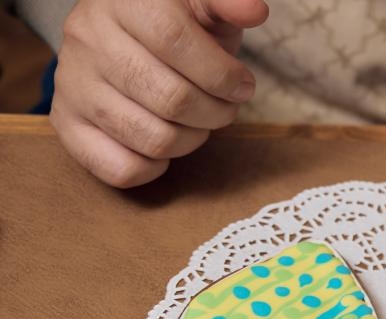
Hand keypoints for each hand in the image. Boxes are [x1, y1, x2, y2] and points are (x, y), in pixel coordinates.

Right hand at [51, 0, 267, 186]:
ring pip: (153, 139)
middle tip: (226, 107)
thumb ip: (227, 4)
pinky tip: (165, 142)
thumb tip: (253, 10)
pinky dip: (155, 167)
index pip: (176, 40)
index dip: (221, 73)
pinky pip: (121, 169)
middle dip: (216, 112)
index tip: (243, 85)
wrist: (120, 34)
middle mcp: (88, 39)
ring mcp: (73, 83)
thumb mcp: (202, 6)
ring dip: (193, 140)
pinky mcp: (67, 122)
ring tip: (199, 122)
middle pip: (171, 99)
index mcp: (124, 1)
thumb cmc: (173, 24)